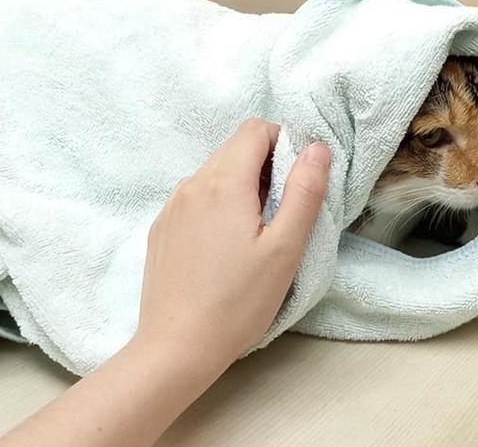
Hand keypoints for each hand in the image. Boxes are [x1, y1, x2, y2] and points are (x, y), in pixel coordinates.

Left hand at [0, 120, 330, 446]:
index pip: (255, 129)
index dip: (282, 143)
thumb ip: (304, 191)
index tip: (295, 180)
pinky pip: (195, 198)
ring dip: (240, 186)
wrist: (175, 347)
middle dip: (263, 166)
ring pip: (213, 173)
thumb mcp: (285, 248)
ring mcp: (171, 206)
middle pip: (234, 148)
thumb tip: (316, 147)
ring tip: (252, 234)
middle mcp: (191, 184)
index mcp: (224, 183)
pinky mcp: (161, 228)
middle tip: (279, 213)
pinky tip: (223, 249)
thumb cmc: (238, 302)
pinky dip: (216, 205)